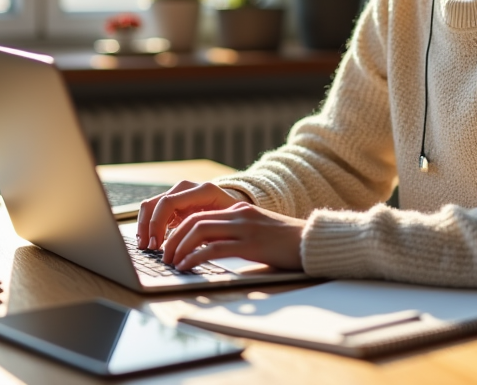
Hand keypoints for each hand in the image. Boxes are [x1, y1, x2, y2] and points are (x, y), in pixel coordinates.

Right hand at [135, 180, 245, 249]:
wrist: (237, 209)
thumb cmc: (234, 220)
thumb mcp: (227, 226)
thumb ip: (212, 233)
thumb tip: (191, 251)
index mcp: (203, 191)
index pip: (168, 202)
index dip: (158, 224)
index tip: (157, 245)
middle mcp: (188, 187)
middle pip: (156, 203)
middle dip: (147, 227)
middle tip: (148, 248)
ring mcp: (179, 193)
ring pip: (151, 205)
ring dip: (144, 226)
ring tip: (145, 247)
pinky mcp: (174, 202)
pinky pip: (154, 211)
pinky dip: (148, 226)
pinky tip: (149, 242)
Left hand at [161, 202, 306, 271]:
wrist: (312, 241)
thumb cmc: (286, 241)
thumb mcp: (257, 229)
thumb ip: (236, 231)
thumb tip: (212, 245)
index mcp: (237, 209)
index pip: (197, 212)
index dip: (178, 228)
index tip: (168, 244)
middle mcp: (238, 214)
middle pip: (193, 219)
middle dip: (172, 237)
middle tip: (164, 255)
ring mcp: (244, 227)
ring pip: (199, 230)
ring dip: (179, 247)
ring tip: (172, 262)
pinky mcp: (250, 244)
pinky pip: (214, 248)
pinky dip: (195, 257)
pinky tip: (187, 267)